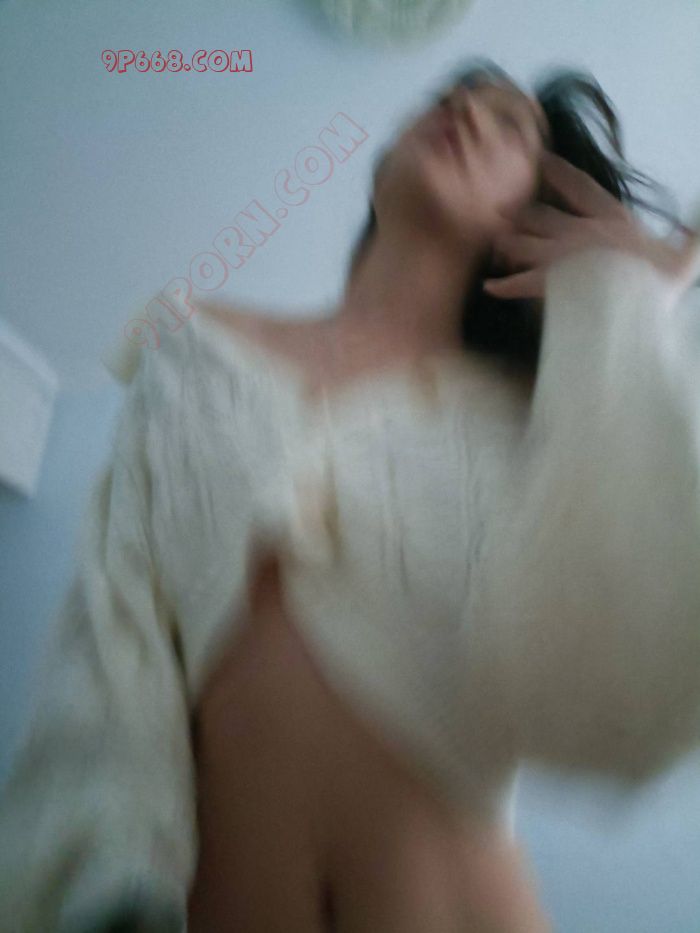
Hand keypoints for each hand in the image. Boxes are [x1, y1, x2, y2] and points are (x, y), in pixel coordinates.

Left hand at [483, 151, 699, 300]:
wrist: (639, 311)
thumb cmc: (661, 286)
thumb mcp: (686, 259)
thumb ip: (694, 236)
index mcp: (611, 220)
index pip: (581, 186)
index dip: (562, 172)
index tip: (542, 159)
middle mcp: (581, 233)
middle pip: (543, 216)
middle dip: (522, 212)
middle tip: (500, 206)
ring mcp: (563, 257)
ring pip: (525, 244)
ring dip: (509, 243)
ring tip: (496, 242)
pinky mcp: (550, 283)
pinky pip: (520, 284)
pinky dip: (504, 286)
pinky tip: (489, 287)